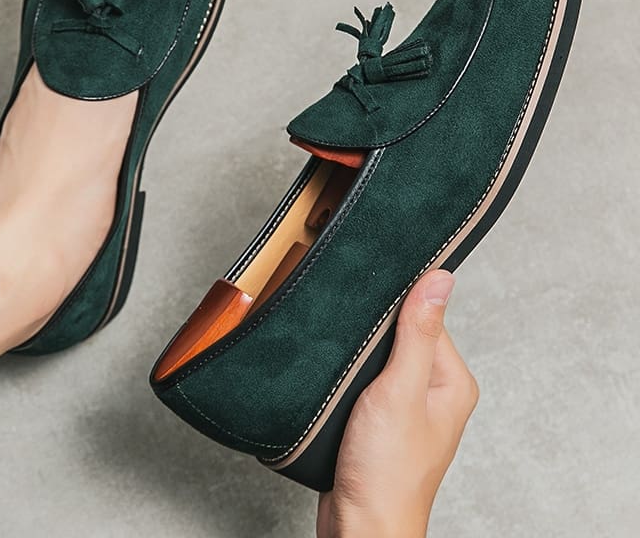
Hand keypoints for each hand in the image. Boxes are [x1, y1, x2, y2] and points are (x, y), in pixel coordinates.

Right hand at [317, 269, 477, 537]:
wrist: (361, 525)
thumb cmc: (387, 472)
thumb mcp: (400, 390)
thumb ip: (418, 333)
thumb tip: (440, 279)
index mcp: (452, 381)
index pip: (426, 317)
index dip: (396, 304)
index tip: (369, 297)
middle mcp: (436, 391)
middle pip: (404, 334)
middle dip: (375, 331)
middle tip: (352, 334)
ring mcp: (410, 407)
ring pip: (383, 357)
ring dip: (362, 353)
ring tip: (346, 360)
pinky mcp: (385, 419)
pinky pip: (371, 380)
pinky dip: (354, 374)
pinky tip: (341, 378)